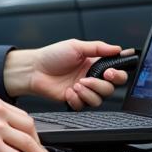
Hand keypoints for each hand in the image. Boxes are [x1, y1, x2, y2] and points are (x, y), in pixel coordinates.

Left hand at [4, 40, 130, 109]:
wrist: (34, 69)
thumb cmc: (52, 56)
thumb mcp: (76, 46)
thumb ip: (98, 47)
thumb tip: (117, 48)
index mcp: (94, 64)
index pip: (116, 72)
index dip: (118, 74)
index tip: (110, 72)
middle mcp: (91, 78)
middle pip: (110, 89)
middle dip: (102, 85)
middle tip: (91, 78)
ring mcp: (83, 90)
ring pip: (98, 100)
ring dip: (88, 92)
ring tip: (76, 83)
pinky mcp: (73, 100)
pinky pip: (83, 106)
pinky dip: (77, 99)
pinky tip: (68, 91)